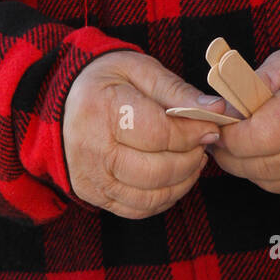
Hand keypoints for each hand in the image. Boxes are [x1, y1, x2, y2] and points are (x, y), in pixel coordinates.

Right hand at [63, 51, 225, 218]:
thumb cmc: (106, 82)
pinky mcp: (93, 195)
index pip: (159, 134)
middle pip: (156, 171)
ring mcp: (91, 177)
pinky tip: (174, 178)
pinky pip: (138, 209)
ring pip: (150, 195)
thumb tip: (215, 109)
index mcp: (101, 110)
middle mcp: (92, 149)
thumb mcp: (140, 70)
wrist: (64, 103)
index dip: (193, 134)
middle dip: (190, 160)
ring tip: (191, 160)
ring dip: (182, 182)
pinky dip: (164, 198)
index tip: (211, 127)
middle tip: (201, 145)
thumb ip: (177, 91)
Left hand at [210, 44, 279, 194]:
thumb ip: (250, 87)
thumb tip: (222, 115)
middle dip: (232, 155)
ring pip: (271, 182)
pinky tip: (271, 155)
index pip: (259, 136)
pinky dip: (273, 175)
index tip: (220, 128)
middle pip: (261, 165)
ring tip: (244, 147)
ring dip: (250, 168)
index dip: (231, 136)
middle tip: (221, 140)